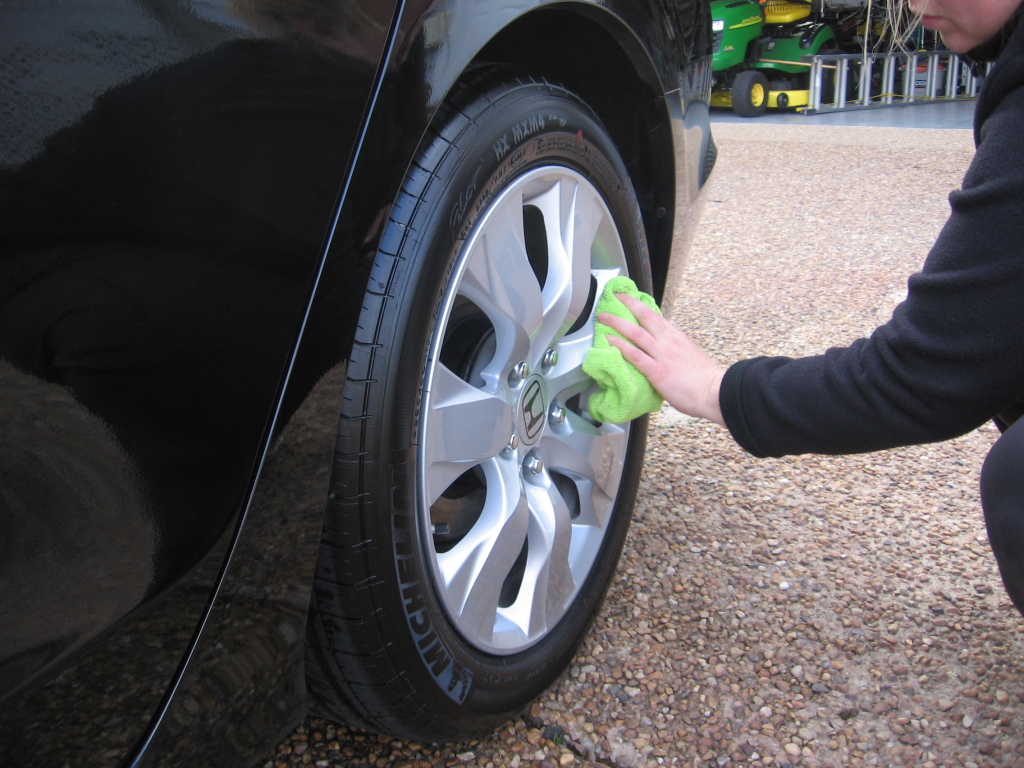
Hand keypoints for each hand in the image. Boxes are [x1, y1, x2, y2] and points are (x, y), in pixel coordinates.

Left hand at [599, 294, 725, 425]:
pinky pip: (635, 355)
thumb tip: (661, 350)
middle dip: (627, 304)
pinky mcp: (657, 370)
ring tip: (603, 318)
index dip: (639, 305)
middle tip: (613, 298)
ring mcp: (662, 354)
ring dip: (617, 323)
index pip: (655, 316)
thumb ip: (673, 349)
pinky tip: (610, 340)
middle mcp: (668, 341)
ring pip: (636, 333)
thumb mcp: (688, 354)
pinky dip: (621, 346)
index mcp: (676, 336)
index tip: (628, 299)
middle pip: (645, 316)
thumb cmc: (704, 379)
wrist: (715, 391)